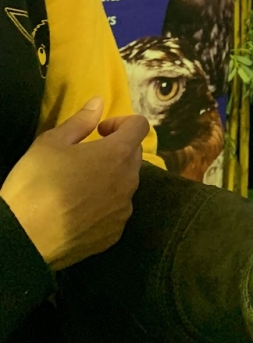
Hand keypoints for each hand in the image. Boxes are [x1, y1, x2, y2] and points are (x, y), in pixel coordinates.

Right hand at [0, 97, 148, 270]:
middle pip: (135, 155)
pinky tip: (80, 210)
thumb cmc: (36, 184)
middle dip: (117, 149)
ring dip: (112, 178)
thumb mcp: (51, 143)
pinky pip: (117, 211)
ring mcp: (123, 211)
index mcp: (118, 154)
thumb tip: (100, 102)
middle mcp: (129, 182)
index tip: (99, 131)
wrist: (23, 240)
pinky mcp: (114, 234)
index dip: (122, 122)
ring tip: (81, 185)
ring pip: (127, 184)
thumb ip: (81, 121)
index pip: (140, 126)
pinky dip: (106, 205)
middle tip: (87, 156)